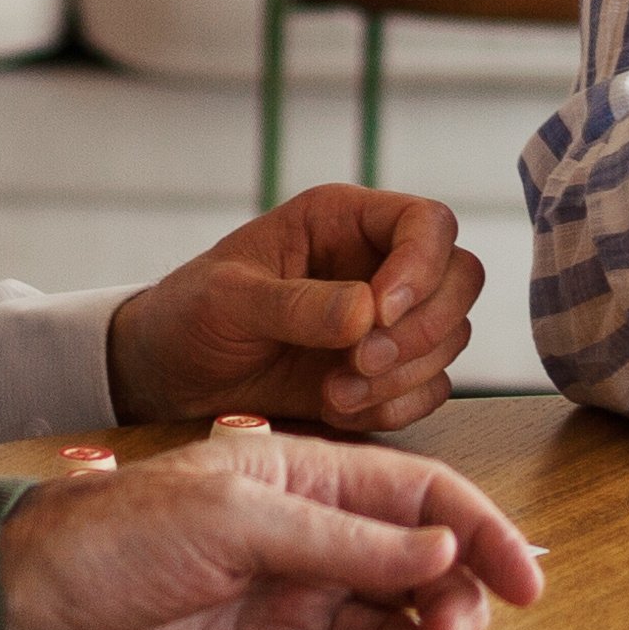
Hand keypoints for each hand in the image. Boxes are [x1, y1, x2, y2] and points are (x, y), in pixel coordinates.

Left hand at [0, 434, 546, 629]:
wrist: (18, 614)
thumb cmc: (113, 536)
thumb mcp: (236, 517)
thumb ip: (344, 541)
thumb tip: (444, 557)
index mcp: (308, 481)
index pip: (424, 503)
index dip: (483, 538)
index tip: (528, 584)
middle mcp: (310, 547)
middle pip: (420, 579)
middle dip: (449, 613)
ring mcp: (288, 615)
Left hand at [109, 187, 485, 433]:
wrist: (169, 377)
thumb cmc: (189, 315)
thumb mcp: (228, 299)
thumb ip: (296, 303)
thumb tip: (367, 314)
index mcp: (343, 222)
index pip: (426, 223)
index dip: (421, 267)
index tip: (379, 314)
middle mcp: (376, 264)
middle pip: (460, 278)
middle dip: (422, 329)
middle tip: (360, 362)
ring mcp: (385, 322)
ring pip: (452, 338)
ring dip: (403, 375)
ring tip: (334, 393)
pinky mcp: (383, 374)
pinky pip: (429, 390)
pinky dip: (396, 407)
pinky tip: (339, 407)